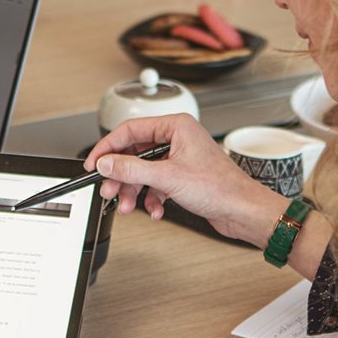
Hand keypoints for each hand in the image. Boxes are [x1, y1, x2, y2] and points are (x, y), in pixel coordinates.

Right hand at [85, 113, 285, 245]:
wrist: (242, 211)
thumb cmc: (220, 188)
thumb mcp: (167, 177)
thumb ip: (131, 170)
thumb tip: (107, 164)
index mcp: (176, 127)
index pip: (130, 130)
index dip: (108, 147)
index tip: (94, 163)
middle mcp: (177, 139)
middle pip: (134, 153)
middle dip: (121, 175)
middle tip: (109, 190)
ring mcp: (179, 158)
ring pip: (143, 171)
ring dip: (134, 191)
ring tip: (129, 206)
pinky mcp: (182, 177)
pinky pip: (155, 184)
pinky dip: (151, 198)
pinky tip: (155, 209)